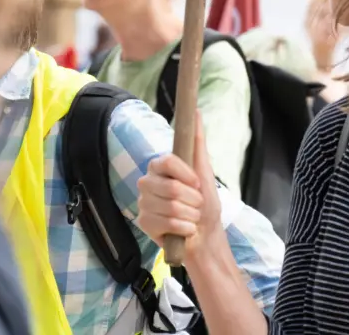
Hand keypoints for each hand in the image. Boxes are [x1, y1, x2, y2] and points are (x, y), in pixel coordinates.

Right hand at [136, 113, 221, 261]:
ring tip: (191, 217)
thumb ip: (197, 141)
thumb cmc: (205, 203)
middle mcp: (147, 182)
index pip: (167, 162)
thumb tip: (197, 112)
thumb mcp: (204, 170)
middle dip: (193, 199)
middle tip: (196, 205)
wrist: (205, 236)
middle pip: (171, 187)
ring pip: (171, 206)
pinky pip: (167, 223)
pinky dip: (184, 228)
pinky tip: (185, 230)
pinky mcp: (144, 223)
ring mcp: (143, 203)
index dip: (186, 174)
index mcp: (159, 166)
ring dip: (190, 215)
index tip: (197, 183)